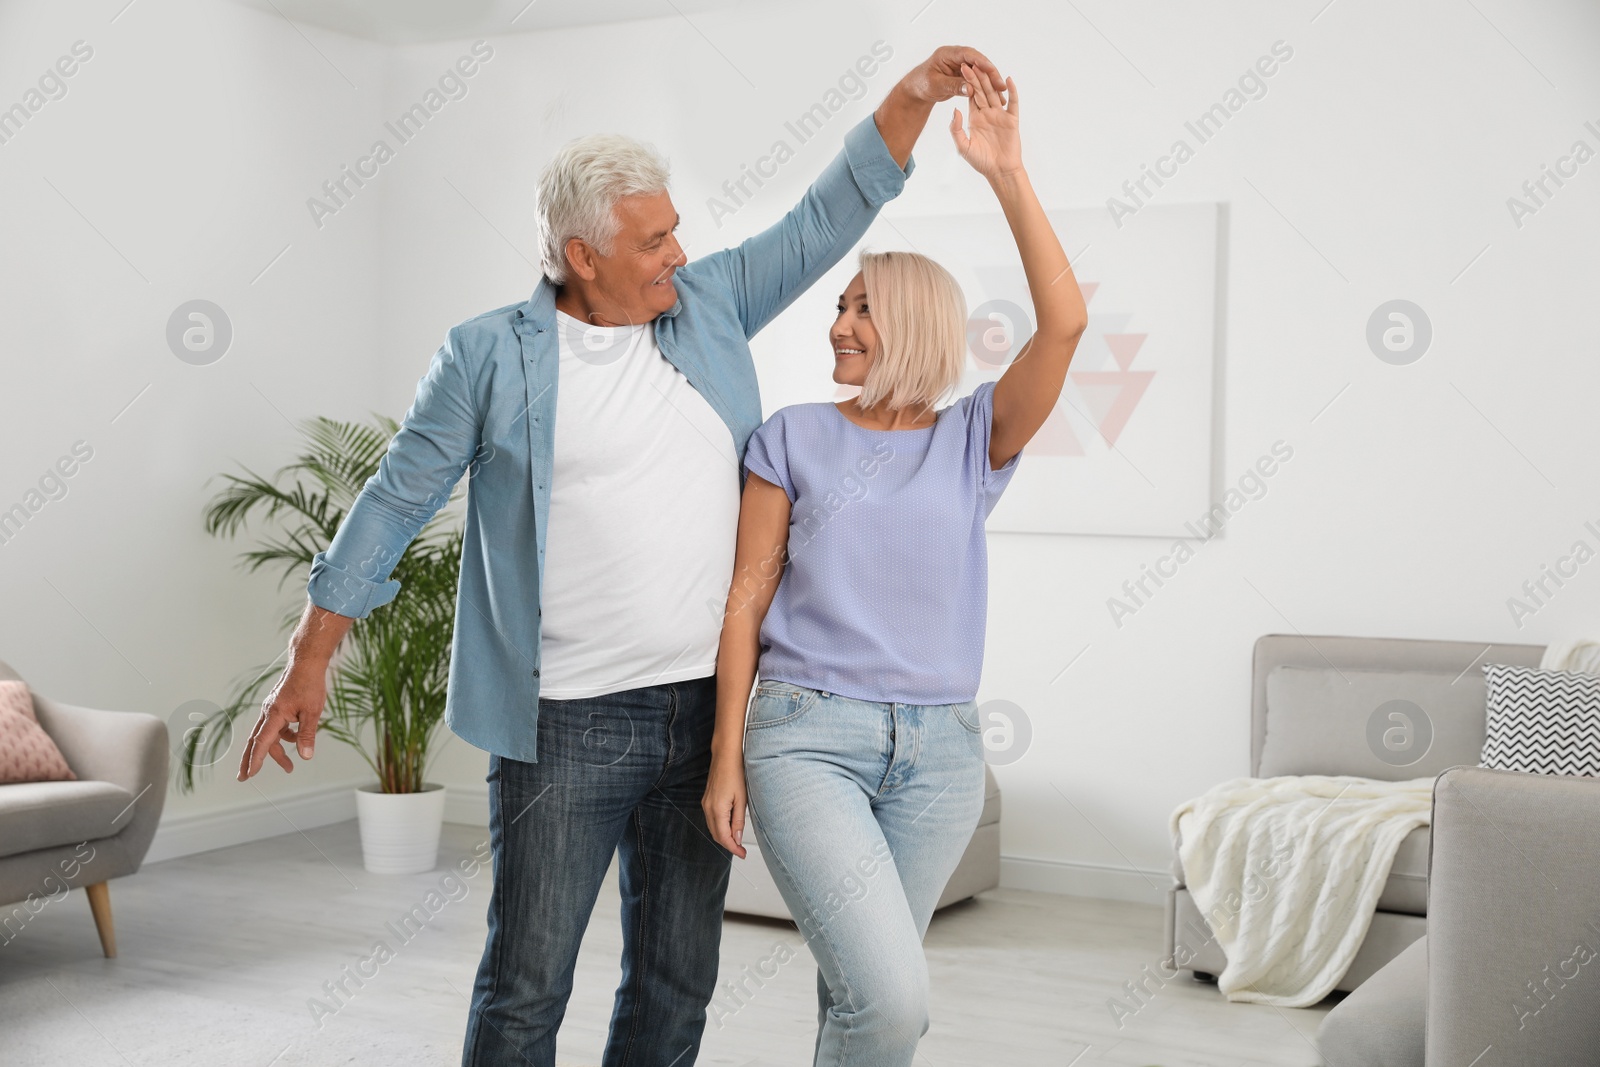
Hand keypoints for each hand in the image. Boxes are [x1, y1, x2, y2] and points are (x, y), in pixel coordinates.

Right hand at [237, 660, 325, 779]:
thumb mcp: (313, 712)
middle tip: (245, 777)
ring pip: (268, 735)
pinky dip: (283, 737)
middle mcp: (269, 712)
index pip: (261, 742)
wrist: (307, 663)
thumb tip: (305, 756)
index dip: (255, 759)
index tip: (249, 774)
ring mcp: (271, 709)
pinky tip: (296, 738)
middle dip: (251, 760)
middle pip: (257, 741)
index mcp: (275, 714)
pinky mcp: (277, 707)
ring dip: (275, 751)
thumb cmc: (310, 684)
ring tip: (289, 766)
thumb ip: (307, 735)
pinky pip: (276, 727)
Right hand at [701, 751, 747, 858]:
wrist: (725, 755)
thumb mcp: (742, 799)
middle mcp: (708, 808)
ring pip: (713, 828)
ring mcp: (705, 803)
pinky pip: (711, 819)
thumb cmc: (735, 772)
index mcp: (717, 809)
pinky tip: (729, 827)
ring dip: (724, 836)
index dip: (733, 848)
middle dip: (728, 845)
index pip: (723, 837)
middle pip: (716, 835)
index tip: (742, 854)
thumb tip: (736, 838)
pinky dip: (720, 827)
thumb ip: (738, 821)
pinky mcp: (706, 800)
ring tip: (737, 840)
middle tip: (741, 850)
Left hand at [904, 45, 1004, 104]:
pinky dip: (985, 88)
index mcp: (947, 54)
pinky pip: (977, 80)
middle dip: (991, 73)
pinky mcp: (964, 75)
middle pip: (978, 62)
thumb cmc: (921, 84)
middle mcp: (956, 57)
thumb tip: (970, 89)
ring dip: (991, 81)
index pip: (967, 54)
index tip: (991, 69)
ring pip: (980, 71)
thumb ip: (953, 86)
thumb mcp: (936, 86)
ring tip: (1001, 93)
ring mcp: (961, 66)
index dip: (981, 61)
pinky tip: (994, 96)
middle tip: (1001, 85)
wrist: (917, 90)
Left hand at [949, 62, 1021, 182]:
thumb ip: (956, 129)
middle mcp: (988, 113)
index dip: (966, 84)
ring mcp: (1000, 115)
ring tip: (985, 66)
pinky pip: (1013, 103)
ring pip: (995, 93)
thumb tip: (955, 110)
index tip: (959, 70)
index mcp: (975, 118)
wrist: (1000, 172)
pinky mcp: (1012, 120)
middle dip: (975, 78)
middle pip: (981, 91)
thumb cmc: (981, 162)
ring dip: (990, 80)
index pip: (970, 96)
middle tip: (969, 63)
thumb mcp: (963, 147)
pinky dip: (1012, 91)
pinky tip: (1008, 80)